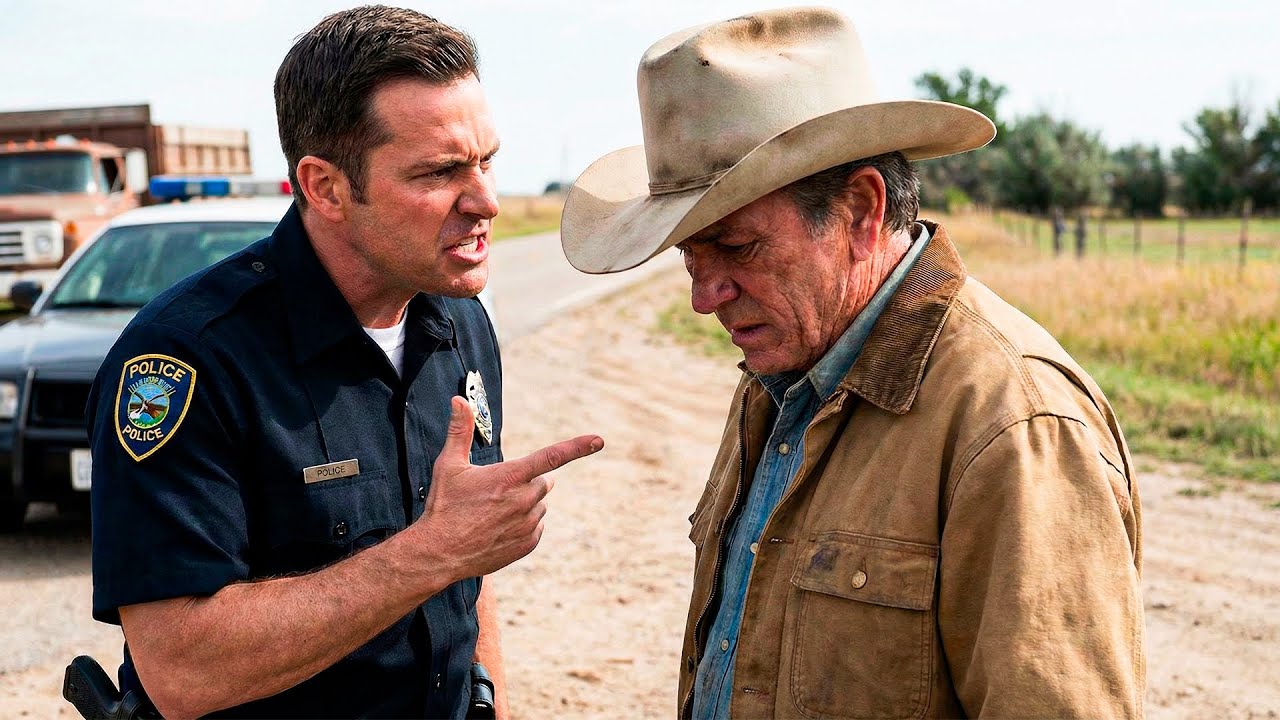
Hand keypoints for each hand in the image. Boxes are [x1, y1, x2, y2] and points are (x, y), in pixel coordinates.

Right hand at [416, 396, 602, 580]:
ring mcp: (528, 524)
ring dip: (525, 504)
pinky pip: (537, 527)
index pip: (552, 457)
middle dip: (528, 482)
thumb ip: (459, 430)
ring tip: (493, 512)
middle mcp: (524, 500)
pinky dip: (524, 525)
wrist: (439, 553)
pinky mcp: (527, 544)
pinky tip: (499, 528)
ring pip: (540, 505)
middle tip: (498, 491)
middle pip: (544, 483)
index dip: (578, 447)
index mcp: (509, 477)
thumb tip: (459, 400)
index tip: (599, 440)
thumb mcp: (449, 465)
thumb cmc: (444, 506)